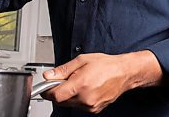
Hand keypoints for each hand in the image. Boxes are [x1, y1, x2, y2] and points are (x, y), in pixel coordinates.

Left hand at [41, 51, 162, 113]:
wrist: (123, 73)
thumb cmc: (106, 65)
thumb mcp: (81, 60)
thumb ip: (63, 69)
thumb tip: (49, 75)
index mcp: (81, 85)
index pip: (56, 95)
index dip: (47, 91)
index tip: (45, 87)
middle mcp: (85, 98)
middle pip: (61, 101)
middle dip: (57, 91)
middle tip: (62, 80)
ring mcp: (91, 106)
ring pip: (69, 104)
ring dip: (67, 95)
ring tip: (77, 81)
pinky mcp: (94, 109)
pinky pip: (79, 106)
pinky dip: (76, 98)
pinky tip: (84, 88)